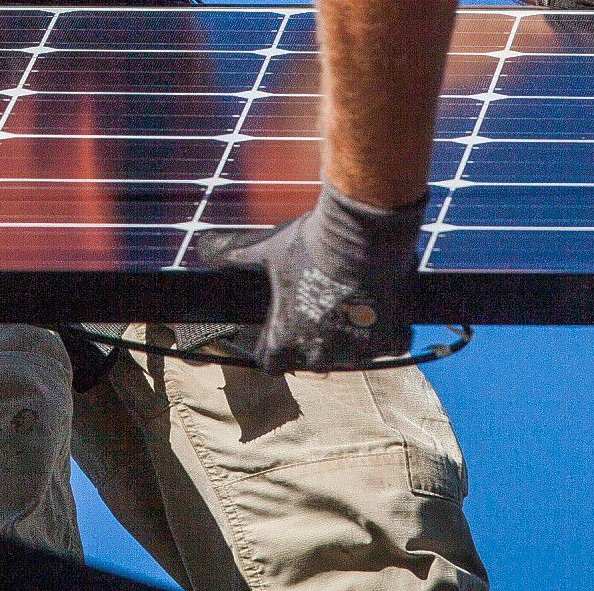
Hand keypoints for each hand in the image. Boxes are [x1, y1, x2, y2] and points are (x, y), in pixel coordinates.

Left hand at [198, 183, 423, 371]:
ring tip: (346, 304)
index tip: (275, 334)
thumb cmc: (312, 241)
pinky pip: (384, 349)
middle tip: (316, 310)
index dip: (270, 349)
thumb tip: (202, 247)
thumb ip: (232, 255)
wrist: (365, 230)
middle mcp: (322, 352)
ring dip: (346, 339)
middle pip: (310, 362)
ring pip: (348, 357)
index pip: (270, 364)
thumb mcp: (266, 248)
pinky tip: (375, 307)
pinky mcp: (391, 339)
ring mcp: (359, 349)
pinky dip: (382, 333)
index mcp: (288, 337)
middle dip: (311, 342)